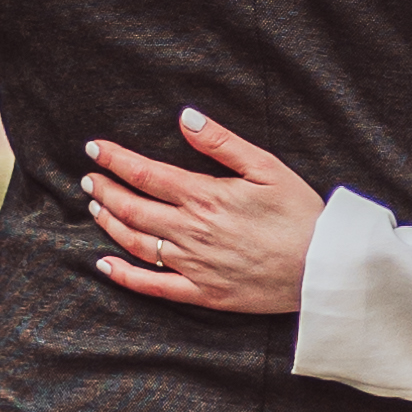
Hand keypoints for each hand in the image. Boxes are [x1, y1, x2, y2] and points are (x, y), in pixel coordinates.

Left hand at [88, 110, 328, 313]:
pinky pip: (152, 286)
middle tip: (89, 179)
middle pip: (132, 207)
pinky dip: (123, 275)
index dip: (114, 160)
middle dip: (104, 190)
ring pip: (135, 243)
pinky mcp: (202, 292)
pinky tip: (105, 265)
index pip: (144, 174)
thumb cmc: (300, 214)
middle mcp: (190, 231)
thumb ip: (221, 143)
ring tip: (96, 208)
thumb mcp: (267, 167)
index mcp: (204, 196)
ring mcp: (192, 264)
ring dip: (109, 223)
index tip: (95, 149)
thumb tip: (185, 119)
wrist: (323, 268)